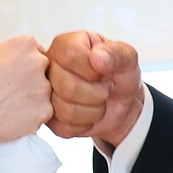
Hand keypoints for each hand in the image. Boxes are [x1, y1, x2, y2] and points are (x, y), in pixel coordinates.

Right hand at [0, 37, 50, 142]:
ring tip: (10, 107)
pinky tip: (13, 117)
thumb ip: (4, 52)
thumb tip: (7, 57)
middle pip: (45, 73)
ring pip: (44, 95)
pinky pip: (42, 114)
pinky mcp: (44, 111)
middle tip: (14, 93)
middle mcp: (39, 63)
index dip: (27, 67)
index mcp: (26, 45)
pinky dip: (31, 118)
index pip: (38, 54)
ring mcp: (43, 88)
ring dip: (33, 101)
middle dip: (32, 82)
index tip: (18, 77)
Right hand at [45, 31, 144, 146]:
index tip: (102, 70)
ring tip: (98, 101)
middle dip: (97, 93)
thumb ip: (116, 53)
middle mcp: (49, 67)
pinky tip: (89, 113)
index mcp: (64, 45)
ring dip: (93, 110)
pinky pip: (65, 126)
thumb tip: (97, 57)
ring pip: (66, 109)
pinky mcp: (49, 118)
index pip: (69, 55)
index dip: (92, 69)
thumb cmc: (119, 74)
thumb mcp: (127, 58)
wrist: (120, 103)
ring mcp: (45, 93)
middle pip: (66, 86)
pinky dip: (86, 124)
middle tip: (104, 88)